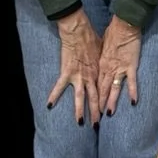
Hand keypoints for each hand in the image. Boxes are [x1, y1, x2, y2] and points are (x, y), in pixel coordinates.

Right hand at [48, 9, 102, 126]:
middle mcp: (90, 77)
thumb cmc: (91, 38)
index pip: (102, 92)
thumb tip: (108, 62)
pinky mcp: (67, 72)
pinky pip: (59, 87)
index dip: (104, 103)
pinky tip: (49, 106)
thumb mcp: (102, 51)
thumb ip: (103, 60)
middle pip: (94, 99)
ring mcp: (78, 76)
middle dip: (95, 113)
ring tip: (80, 123)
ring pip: (80, 97)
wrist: (79, 31)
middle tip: (97, 126)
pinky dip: (54, 96)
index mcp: (98, 73)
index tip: (106, 114)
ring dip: (80, 111)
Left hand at [98, 17, 142, 115]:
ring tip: (109, 113)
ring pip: (113, 88)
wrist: (123, 25)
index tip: (90, 106)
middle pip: (102, 90)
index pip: (95, 84)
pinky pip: (131, 81)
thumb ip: (101, 56)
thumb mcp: (102, 45)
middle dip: (98, 104)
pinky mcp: (130, 66)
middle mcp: (107, 69)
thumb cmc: (112, 33)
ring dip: (111, 101)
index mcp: (100, 64)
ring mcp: (118, 68)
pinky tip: (133, 102)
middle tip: (95, 117)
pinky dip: (132, 92)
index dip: (93, 96)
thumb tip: (98, 60)